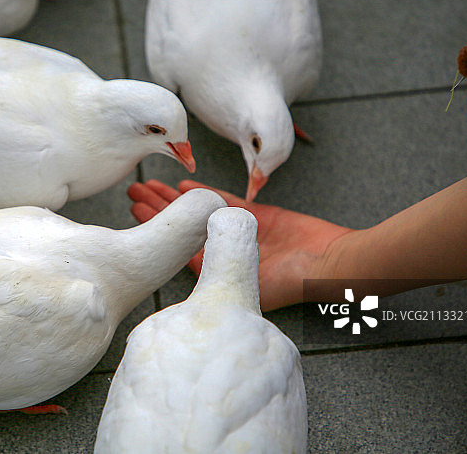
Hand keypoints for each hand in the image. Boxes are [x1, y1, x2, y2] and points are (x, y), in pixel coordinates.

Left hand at [127, 179, 354, 310]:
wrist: (333, 260)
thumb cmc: (297, 280)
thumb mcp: (253, 283)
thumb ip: (219, 269)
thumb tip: (180, 262)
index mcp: (220, 273)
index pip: (177, 248)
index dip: (156, 229)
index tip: (135, 211)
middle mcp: (225, 253)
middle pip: (183, 228)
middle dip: (157, 210)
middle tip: (133, 191)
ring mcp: (241, 233)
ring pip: (199, 212)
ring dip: (174, 199)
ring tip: (149, 184)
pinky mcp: (258, 216)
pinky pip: (226, 202)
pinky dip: (206, 193)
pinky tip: (184, 183)